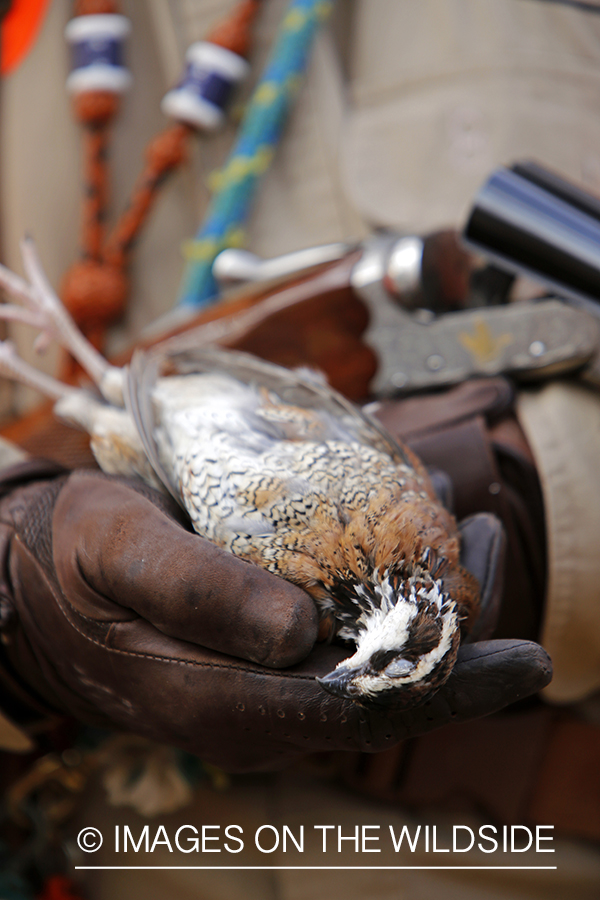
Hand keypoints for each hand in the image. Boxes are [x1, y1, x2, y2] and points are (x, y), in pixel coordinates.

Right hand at [0, 462, 550, 770]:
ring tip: (463, 524)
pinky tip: (405, 535)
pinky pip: (345, 640)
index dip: (450, 690)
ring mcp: (262, 688)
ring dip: (430, 600)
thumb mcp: (120, 550)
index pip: (359, 715)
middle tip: (487, 537)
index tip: (526, 663)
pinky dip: (387, 591)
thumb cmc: (72, 560)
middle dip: (457, 625)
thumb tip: (299, 630)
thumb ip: (196, 589)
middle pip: (386, 688)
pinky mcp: (261, 661)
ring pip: (373, 662)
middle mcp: (255, 708)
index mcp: (219, 700)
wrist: (36, 587)